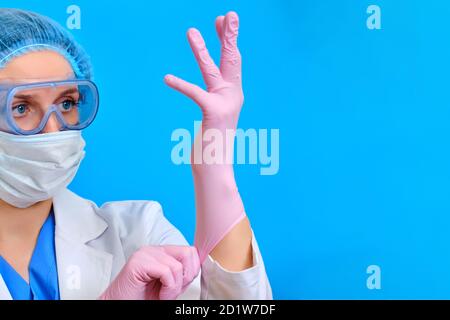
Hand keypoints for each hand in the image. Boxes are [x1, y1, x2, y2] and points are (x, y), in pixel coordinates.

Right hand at [99, 245, 199, 299]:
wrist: (119, 305)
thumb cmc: (142, 298)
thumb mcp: (169, 285)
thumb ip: (182, 274)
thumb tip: (199, 267)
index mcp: (161, 252)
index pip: (190, 251)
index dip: (192, 269)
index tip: (183, 285)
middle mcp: (153, 250)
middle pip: (187, 253)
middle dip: (186, 276)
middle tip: (174, 290)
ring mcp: (145, 254)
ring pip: (177, 266)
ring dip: (175, 288)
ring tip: (164, 296)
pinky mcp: (138, 263)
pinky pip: (166, 272)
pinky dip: (168, 289)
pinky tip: (160, 296)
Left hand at [164, 11, 242, 136]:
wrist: (216, 167)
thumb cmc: (212, 144)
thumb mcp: (214, 119)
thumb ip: (213, 104)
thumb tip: (209, 97)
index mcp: (233, 95)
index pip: (232, 62)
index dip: (228, 40)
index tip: (223, 22)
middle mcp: (233, 96)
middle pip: (231, 60)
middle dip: (229, 36)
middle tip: (228, 14)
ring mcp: (226, 104)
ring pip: (211, 70)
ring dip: (201, 50)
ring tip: (190, 31)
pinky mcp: (214, 112)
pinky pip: (195, 93)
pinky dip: (181, 85)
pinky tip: (167, 78)